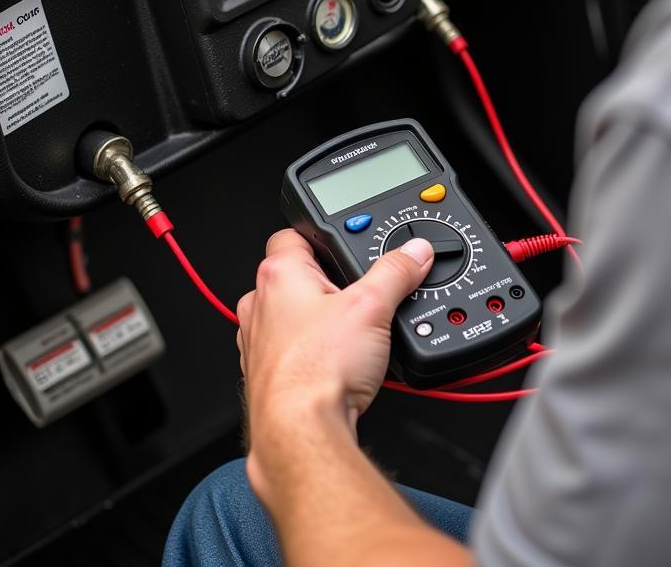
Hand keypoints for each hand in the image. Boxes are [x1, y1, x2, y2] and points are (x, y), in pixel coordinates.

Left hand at [238, 229, 433, 490]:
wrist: (301, 434)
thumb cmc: (318, 371)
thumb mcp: (373, 308)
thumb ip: (396, 272)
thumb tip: (413, 253)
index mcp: (279, 274)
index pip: (295, 235)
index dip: (324, 237)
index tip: (347, 246)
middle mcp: (259, 304)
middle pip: (297, 276)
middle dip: (328, 283)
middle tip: (361, 294)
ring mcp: (257, 342)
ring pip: (291, 316)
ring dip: (318, 321)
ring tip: (352, 334)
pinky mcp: (265, 375)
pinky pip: (291, 351)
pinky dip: (311, 352)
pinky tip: (338, 365)